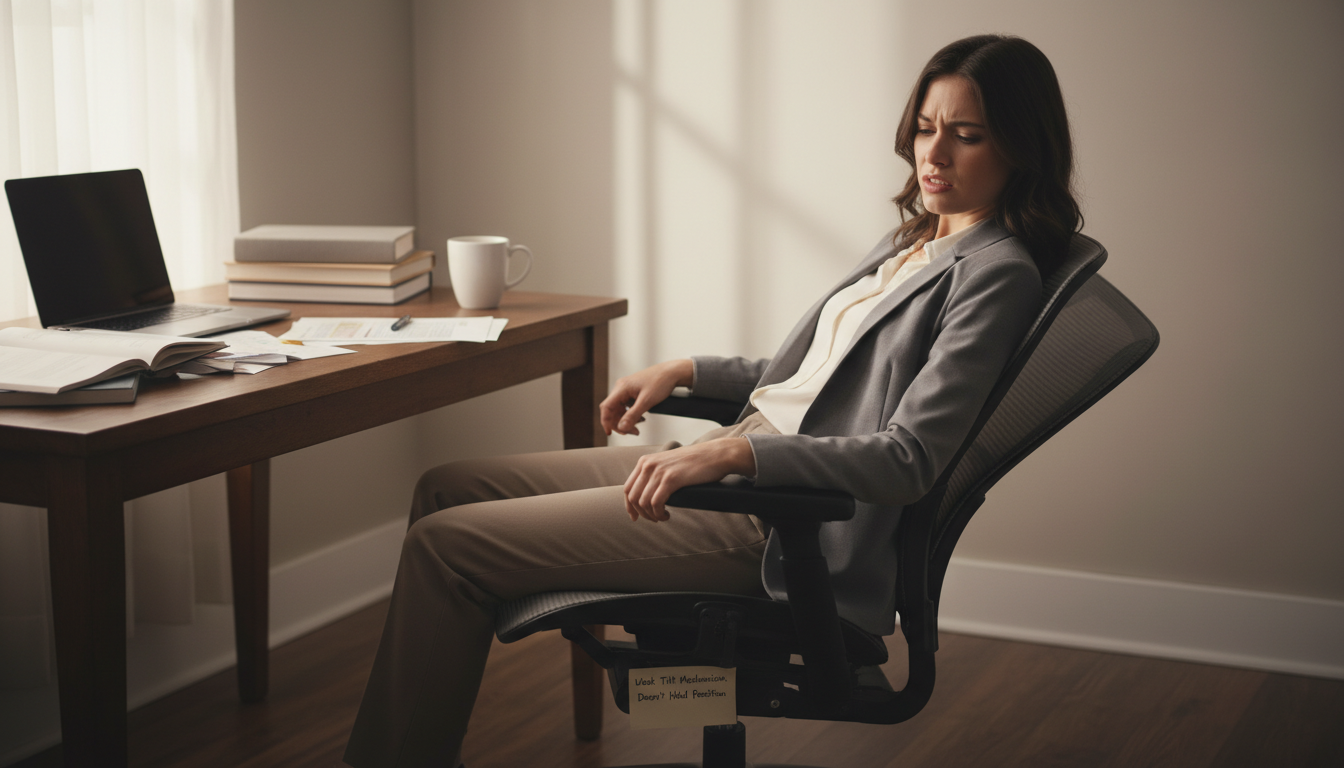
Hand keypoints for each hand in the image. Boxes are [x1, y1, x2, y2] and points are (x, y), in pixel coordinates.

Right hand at [600, 359, 693, 435]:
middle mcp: (621, 387)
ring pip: (620, 409)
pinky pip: (626, 405)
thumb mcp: (647, 401)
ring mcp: (627, 389)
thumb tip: (621, 428)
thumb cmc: (661, 382)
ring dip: (626, 420)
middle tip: (632, 432)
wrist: (672, 372)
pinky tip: (641, 418)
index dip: (606, 421)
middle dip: (620, 423)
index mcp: (622, 388)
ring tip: (638, 427)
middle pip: (612, 410)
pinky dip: (631, 414)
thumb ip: (633, 415)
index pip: (606, 407)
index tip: (610, 433)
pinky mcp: (633, 391)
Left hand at [623, 438, 755, 521]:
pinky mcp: (670, 479)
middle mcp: (648, 465)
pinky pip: (656, 503)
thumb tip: (645, 493)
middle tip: (654, 519)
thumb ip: (654, 473)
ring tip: (663, 517)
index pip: (628, 488)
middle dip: (641, 513)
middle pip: (633, 497)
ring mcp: (658, 471)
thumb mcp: (667, 463)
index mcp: (645, 461)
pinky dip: (659, 513)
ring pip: (643, 502)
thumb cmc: (695, 462)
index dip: (629, 506)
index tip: (635, 517)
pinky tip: (667, 515)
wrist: (714, 455)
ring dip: (651, 515)